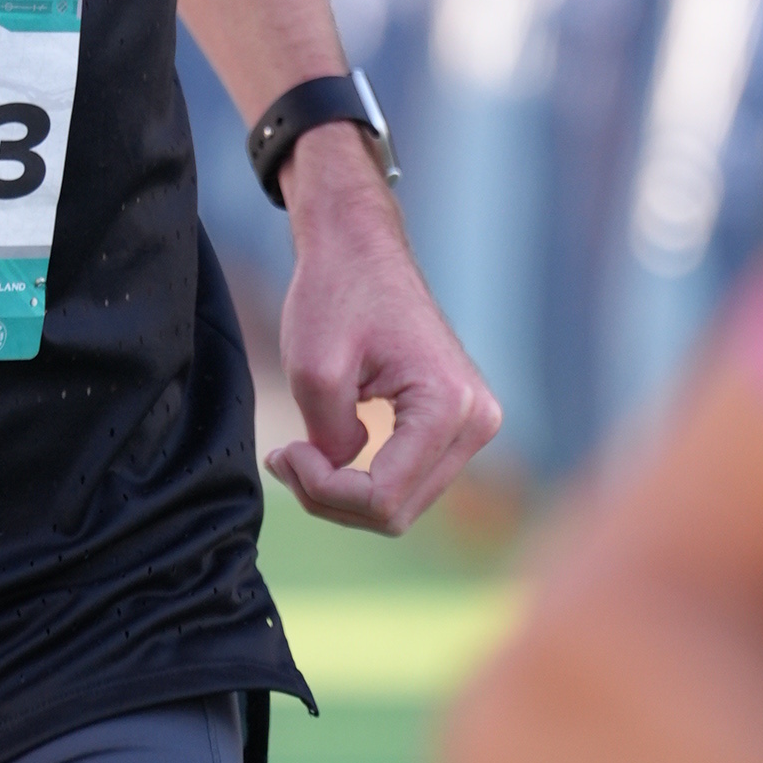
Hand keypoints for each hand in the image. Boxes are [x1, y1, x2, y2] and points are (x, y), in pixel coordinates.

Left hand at [265, 134, 500, 531]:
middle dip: (331, 497)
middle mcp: (477, 421)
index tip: (285, 449)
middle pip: (396, 513)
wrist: (360, 249)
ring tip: (300, 451)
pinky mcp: (456, 424)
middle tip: (286, 455)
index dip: (322, 489)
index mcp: (449, 406)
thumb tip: (345, 477)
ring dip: (343, 492)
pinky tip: (325, 450)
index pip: (383, 499)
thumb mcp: (314, 373)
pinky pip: (406, 481)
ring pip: (401, 505)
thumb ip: (329, 444)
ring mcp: (473, 425)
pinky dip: (361, 479)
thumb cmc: (335, 295)